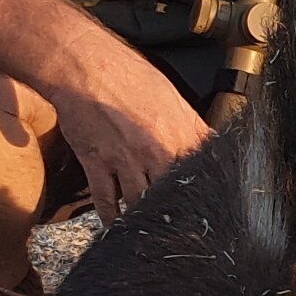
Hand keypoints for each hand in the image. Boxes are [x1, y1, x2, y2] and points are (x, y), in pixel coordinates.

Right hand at [52, 43, 213, 219]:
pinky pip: (105, 202)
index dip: (206, 192)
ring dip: (145, 218)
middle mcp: (154, 149)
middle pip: (172, 195)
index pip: (201, 173)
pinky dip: (111, 218)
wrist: (84, 64)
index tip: (208, 206)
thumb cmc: (127, 74)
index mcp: (178, 131)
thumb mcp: (170, 95)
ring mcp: (124, 159)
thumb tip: (211, 144)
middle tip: (183, 230)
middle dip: (177, 212)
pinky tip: (116, 226)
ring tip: (152, 231)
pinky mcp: (96, 163)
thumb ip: (191, 125)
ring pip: (140, 204)